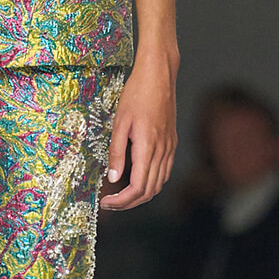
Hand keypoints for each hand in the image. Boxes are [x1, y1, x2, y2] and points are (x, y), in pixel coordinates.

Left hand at [101, 54, 177, 210]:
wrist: (159, 75)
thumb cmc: (137, 94)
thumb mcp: (120, 123)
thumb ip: (117, 153)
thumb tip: (113, 179)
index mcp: (148, 147)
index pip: (138, 188)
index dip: (122, 200)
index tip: (106, 202)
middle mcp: (163, 151)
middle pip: (150, 191)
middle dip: (129, 202)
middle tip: (110, 202)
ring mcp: (170, 147)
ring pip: (159, 184)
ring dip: (141, 195)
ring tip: (121, 194)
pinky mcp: (172, 143)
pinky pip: (164, 171)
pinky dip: (151, 182)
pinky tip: (137, 179)